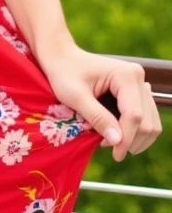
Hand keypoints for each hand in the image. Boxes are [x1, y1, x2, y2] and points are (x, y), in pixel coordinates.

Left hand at [40, 44, 162, 161]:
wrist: (62, 57)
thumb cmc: (64, 73)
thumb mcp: (75, 96)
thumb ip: (97, 117)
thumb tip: (117, 141)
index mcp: (125, 75)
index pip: (134, 116)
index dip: (126, 139)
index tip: (114, 155)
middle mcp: (137, 77)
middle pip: (147, 122)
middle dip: (130, 140)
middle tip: (108, 147)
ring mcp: (139, 84)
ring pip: (151, 123)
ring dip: (135, 139)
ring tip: (112, 142)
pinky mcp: (136, 91)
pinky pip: (146, 118)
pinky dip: (135, 131)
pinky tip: (116, 133)